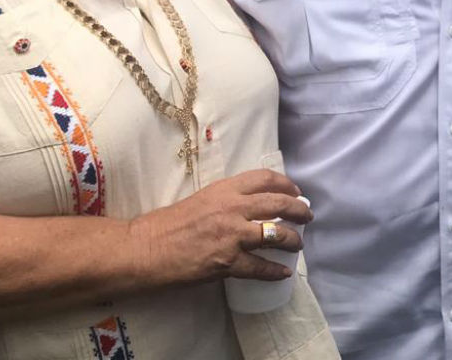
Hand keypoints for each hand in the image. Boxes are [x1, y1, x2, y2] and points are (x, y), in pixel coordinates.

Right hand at [128, 169, 311, 285]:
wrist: (143, 249)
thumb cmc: (166, 225)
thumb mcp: (201, 199)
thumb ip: (226, 199)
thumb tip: (250, 206)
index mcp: (225, 190)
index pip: (265, 178)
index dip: (286, 184)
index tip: (296, 191)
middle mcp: (232, 208)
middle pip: (279, 203)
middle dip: (299, 209)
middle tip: (307, 216)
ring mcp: (231, 235)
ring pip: (276, 234)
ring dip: (292, 239)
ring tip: (298, 244)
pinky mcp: (226, 262)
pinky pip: (260, 267)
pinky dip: (274, 271)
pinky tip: (283, 272)